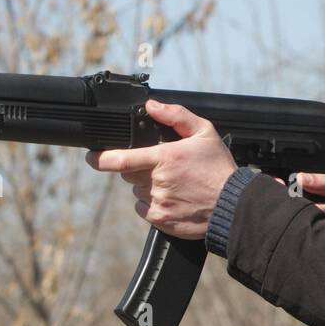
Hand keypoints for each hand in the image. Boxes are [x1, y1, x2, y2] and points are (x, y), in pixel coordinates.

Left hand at [85, 99, 237, 240]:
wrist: (233, 205)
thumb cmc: (219, 168)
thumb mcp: (205, 133)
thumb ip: (176, 115)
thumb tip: (152, 105)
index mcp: (165, 158)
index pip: (121, 159)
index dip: (100, 158)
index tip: (91, 157)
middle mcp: (157, 181)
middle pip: (130, 174)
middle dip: (139, 168)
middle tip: (162, 167)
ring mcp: (158, 202)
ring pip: (137, 190)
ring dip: (147, 186)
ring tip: (174, 184)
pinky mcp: (160, 219)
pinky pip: (144, 208)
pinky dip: (152, 203)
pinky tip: (172, 198)